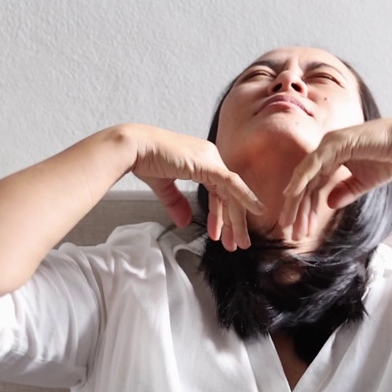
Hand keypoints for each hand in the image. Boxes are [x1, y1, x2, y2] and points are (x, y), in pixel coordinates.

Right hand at [126, 123, 265, 250]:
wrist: (133, 148)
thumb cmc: (144, 159)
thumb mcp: (165, 186)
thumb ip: (176, 203)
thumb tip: (184, 222)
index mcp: (201, 160)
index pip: (218, 191)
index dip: (220, 215)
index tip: (218, 235)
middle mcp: (210, 157)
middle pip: (228, 194)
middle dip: (232, 222)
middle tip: (236, 244)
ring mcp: (211, 159)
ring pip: (232, 193)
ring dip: (237, 219)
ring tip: (240, 241)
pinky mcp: (208, 164)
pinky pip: (232, 183)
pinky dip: (246, 197)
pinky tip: (257, 210)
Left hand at [278, 116, 391, 238]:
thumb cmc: (389, 158)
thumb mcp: (363, 182)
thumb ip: (345, 191)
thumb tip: (328, 204)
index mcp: (332, 158)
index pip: (313, 187)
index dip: (308, 210)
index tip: (304, 231)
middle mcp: (326, 150)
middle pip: (305, 184)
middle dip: (298, 210)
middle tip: (292, 233)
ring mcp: (328, 145)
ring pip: (304, 177)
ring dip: (296, 201)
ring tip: (290, 223)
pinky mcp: (333, 144)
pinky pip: (311, 165)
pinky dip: (300, 181)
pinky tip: (292, 197)